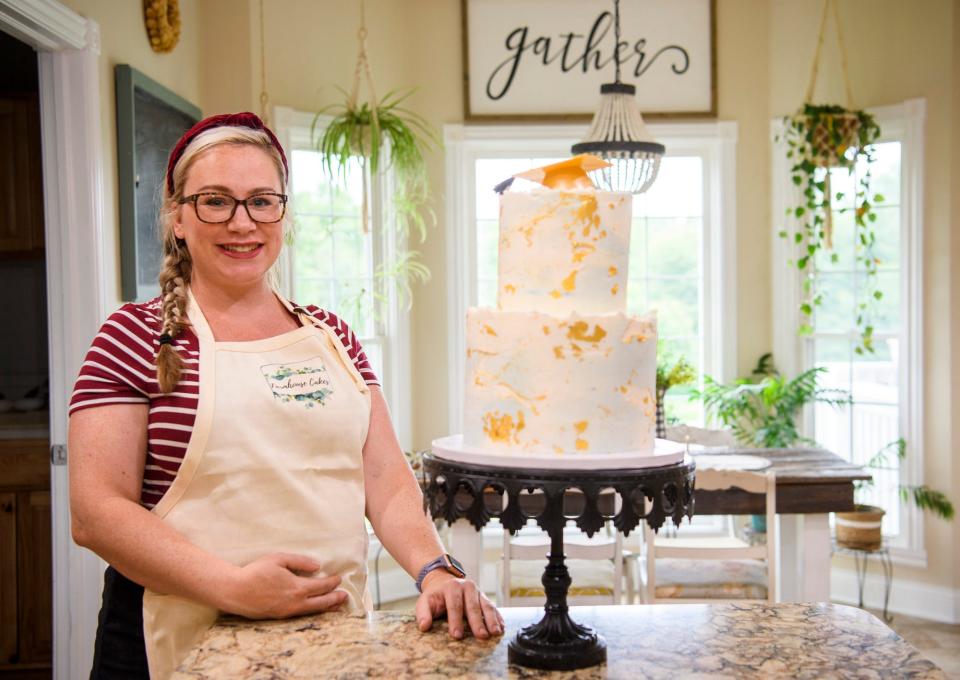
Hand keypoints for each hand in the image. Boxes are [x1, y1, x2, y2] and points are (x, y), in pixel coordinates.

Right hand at [221, 552, 347, 618]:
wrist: (235, 591)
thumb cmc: (256, 572)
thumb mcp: (279, 559)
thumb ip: (300, 562)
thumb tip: (317, 566)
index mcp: (297, 587)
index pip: (321, 586)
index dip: (332, 583)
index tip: (340, 578)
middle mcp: (295, 602)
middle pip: (321, 602)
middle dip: (335, 599)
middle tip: (345, 597)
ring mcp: (287, 611)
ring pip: (312, 611)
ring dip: (326, 608)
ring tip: (336, 607)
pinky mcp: (279, 616)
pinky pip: (301, 615)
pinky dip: (312, 612)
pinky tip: (314, 610)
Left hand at [414, 571, 503, 639]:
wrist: (443, 581)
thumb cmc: (435, 595)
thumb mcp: (424, 601)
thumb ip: (423, 614)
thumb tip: (424, 626)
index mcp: (452, 587)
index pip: (454, 605)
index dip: (456, 621)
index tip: (457, 635)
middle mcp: (467, 587)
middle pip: (473, 606)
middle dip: (477, 622)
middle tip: (481, 636)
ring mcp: (478, 591)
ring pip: (486, 606)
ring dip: (492, 620)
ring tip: (495, 632)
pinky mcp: (484, 597)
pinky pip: (493, 607)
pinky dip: (498, 617)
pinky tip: (501, 627)